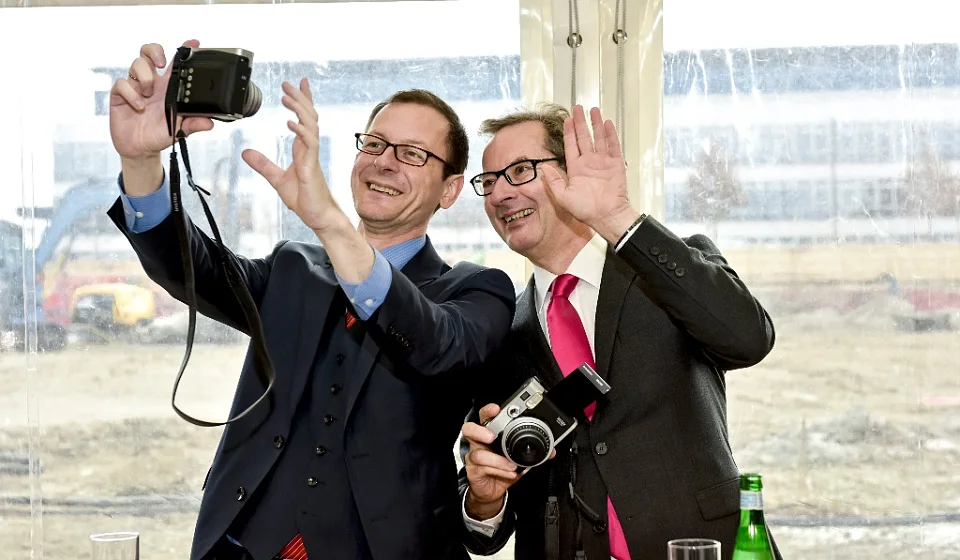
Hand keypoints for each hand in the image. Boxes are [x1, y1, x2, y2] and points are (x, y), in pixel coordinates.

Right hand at [109, 40, 214, 161]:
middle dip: (155, 51)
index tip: (193, 43)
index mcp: (168, 87)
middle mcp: (152, 82)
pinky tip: (139, 106)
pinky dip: (131, 94)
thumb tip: (210, 123)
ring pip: (136, 64)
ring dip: (145, 77)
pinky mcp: (120, 95)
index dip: (183, 50)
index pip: (175, 63)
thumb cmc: (160, 134)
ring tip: (149, 95)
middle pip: (149, 53)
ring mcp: (135, 86)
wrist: (141, 149)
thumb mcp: (180, 130)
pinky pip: (122, 84)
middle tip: (161, 64)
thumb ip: (193, 124)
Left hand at [242, 79, 342, 232]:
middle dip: (300, 98)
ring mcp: (313, 156)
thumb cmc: (305, 199)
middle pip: (308, 116)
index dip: (303, 100)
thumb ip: (263, 165)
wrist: (319, 217)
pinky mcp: (312, 166)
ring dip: (299, 109)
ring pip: (310, 125)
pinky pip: (309, 144)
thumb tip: (245, 153)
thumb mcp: (277, 179)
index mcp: (303, 149)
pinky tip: (290, 122)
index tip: (299, 83)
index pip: (304, 118)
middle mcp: (310, 149)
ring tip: (286, 97)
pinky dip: (300, 131)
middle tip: (289, 83)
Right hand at [462, 403, 555, 518]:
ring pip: (478, 454)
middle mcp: (479, 443)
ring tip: (511, 464)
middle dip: (479, 430)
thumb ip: (533, 452)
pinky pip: (483, 469)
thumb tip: (552, 451)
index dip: (488, 411)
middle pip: (469, 429)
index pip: (485, 418)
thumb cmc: (503, 469)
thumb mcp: (519, 458)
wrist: (492, 490)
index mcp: (489, 434)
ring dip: (497, 460)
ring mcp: (474, 457)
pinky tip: (509, 473)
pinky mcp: (474, 471)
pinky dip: (499, 471)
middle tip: (491, 436)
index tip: (496, 409)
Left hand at [541, 105, 638, 242]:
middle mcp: (589, 163)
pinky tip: (608, 123)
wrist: (605, 216)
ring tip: (593, 110)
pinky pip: (613, 146)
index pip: (571, 145)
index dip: (569, 132)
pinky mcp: (615, 164)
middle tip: (578, 107)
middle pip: (584, 137)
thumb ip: (553, 181)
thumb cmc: (585, 210)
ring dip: (596, 124)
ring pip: (599, 138)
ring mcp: (603, 162)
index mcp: (576, 169)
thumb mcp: (563, 196)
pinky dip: (611, 135)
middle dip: (581, 122)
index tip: (566, 119)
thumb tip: (542, 167)